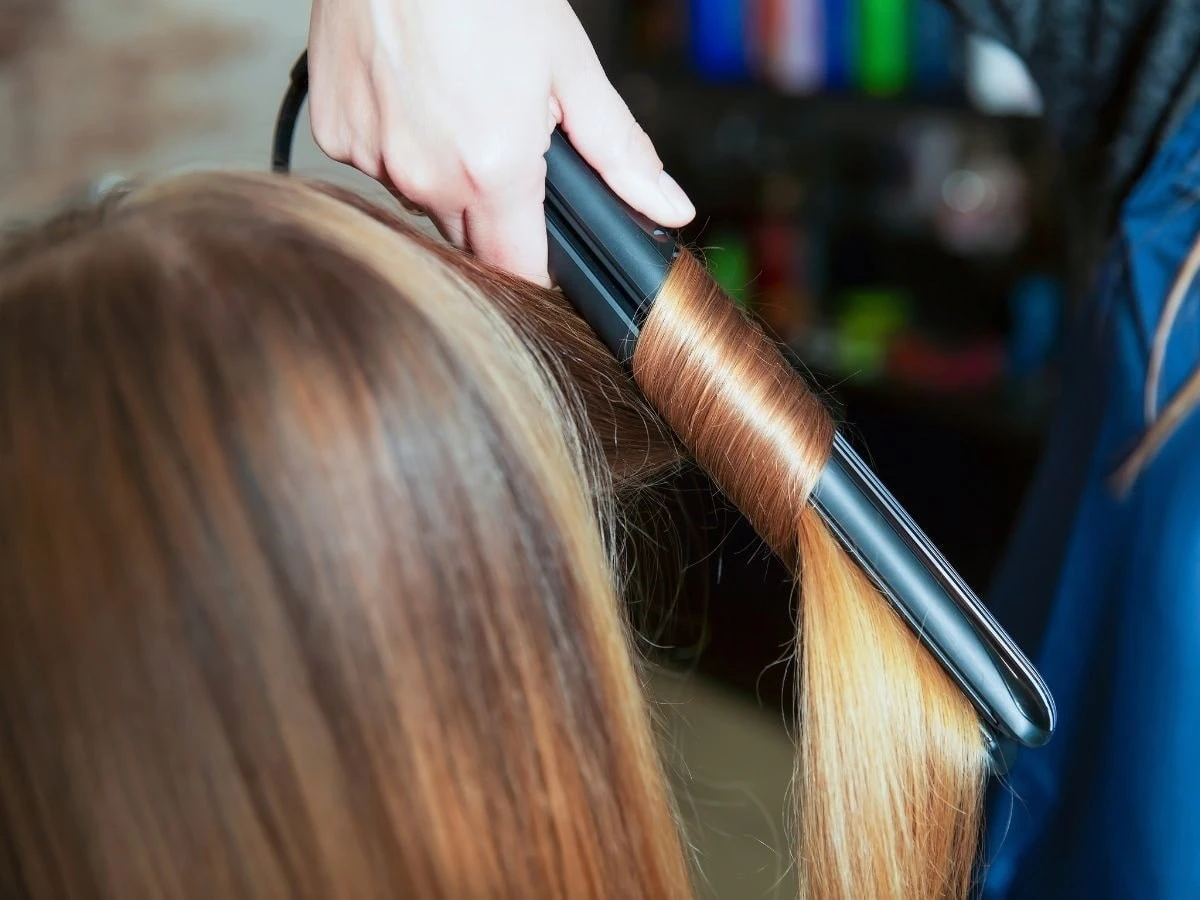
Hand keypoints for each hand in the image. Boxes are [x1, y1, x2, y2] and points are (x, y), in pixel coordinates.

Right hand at [307, 0, 695, 285]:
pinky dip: (399, 144)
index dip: (541, 261)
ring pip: (421, 201)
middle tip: (505, 142)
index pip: (519, 270)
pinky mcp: (336, 133)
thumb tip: (667, 208)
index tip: (548, 238)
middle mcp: (424, 176)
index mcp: (492, 170)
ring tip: (459, 106)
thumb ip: (619, 152)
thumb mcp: (570, 67)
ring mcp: (371, 157)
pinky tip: (415, 95)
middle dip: (495, 212)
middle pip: (469, 241)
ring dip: (443, 176)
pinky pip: (377, 166)